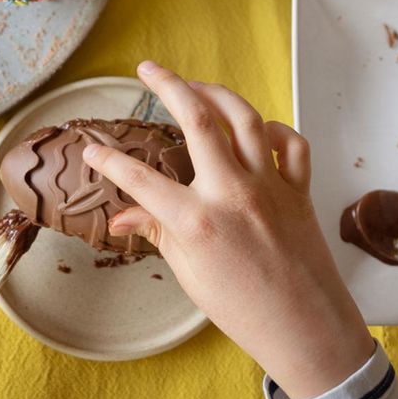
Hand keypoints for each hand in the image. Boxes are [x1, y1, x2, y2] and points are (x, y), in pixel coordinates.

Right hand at [83, 61, 372, 398]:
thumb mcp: (190, 274)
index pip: (140, 179)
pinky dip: (274, 130)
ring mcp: (269, 187)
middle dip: (168, 86)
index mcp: (197, 221)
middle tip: (147, 69)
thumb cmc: (242, 310)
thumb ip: (158, 233)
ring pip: (245, 118)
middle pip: (197, 119)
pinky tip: (257, 130)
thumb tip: (121, 215)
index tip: (91, 149)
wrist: (305, 329)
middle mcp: (232, 193)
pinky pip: (290, 144)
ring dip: (217, 93)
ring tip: (195, 85)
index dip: (109, 161)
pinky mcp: (298, 190)